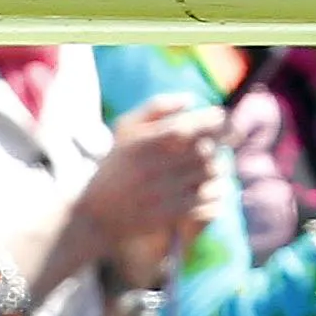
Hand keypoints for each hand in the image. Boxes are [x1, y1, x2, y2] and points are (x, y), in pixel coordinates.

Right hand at [67, 91, 226, 286]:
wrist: (96, 214)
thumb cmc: (115, 165)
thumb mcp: (125, 129)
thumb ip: (156, 107)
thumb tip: (191, 100)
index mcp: (144, 143)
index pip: (188, 127)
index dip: (210, 120)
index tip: (219, 117)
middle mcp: (154, 168)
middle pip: (204, 151)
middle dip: (216, 143)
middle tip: (217, 142)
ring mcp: (164, 194)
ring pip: (209, 175)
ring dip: (218, 167)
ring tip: (212, 165)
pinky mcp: (170, 215)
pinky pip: (207, 200)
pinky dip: (215, 192)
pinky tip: (210, 188)